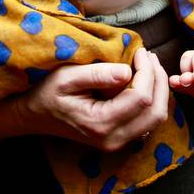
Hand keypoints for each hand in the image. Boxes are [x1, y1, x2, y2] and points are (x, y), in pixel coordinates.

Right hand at [16, 49, 169, 151]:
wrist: (34, 116)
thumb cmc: (47, 93)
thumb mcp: (66, 77)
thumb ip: (97, 74)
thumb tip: (127, 71)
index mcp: (101, 124)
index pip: (141, 99)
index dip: (147, 72)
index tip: (140, 50)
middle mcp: (113, 139)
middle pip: (156, 113)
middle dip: (159, 80)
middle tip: (149, 56)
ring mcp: (118, 142)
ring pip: (157, 118)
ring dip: (158, 90)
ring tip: (148, 65)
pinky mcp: (120, 138)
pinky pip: (148, 120)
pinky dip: (153, 99)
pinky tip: (143, 80)